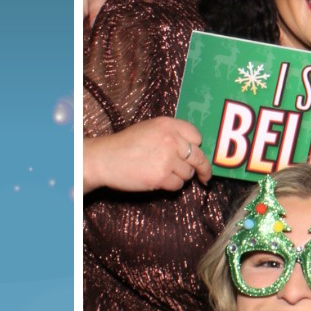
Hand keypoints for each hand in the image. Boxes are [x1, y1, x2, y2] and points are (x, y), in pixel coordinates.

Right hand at [83, 118, 212, 193]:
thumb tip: (193, 149)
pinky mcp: (161, 176)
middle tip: (206, 177)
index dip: (196, 147)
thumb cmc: (125, 145)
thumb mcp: (149, 129)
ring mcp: (167, 159)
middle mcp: (171, 139)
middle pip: (198, 157)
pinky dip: (171, 186)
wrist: (104, 158)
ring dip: (180, 177)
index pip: (196, 136)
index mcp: (168, 125)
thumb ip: (171, 135)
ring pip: (188, 174)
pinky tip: (158, 181)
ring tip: (162, 173)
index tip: (196, 154)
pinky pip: (177, 185)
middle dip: (204, 169)